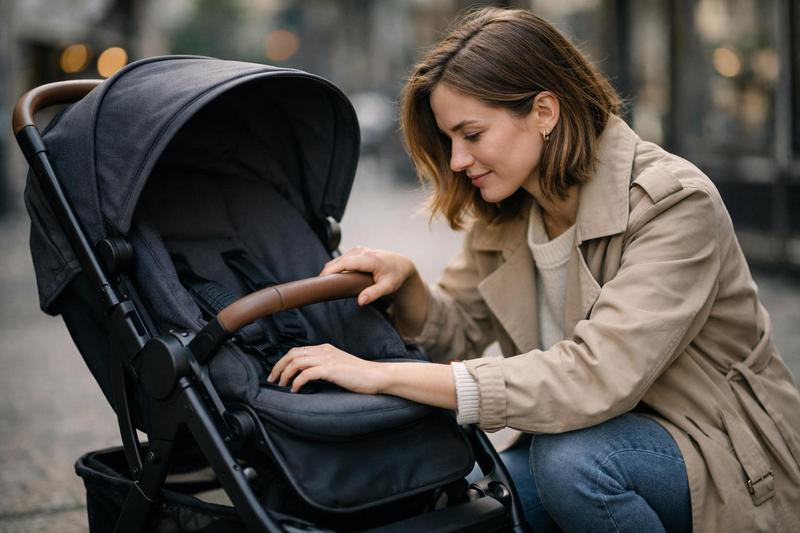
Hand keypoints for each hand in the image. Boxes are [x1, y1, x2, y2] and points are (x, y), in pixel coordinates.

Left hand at [267, 344, 387, 393]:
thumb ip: (323, 366)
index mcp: (325, 348)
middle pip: (292, 354)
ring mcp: (327, 359)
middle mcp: (324, 351)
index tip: (277, 374)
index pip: (296, 350)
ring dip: (285, 375)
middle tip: (273, 380)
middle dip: (279, 367)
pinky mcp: (331, 370)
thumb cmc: (359, 375)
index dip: (283, 361)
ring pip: (296, 363)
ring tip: (282, 386)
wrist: (376, 376)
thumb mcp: (338, 366)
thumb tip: (306, 375)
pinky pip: (306, 374)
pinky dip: (297, 382)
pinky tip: (295, 390)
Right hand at [320, 246, 416, 305]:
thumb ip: (373, 293)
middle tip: (319, 285)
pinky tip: (332, 275)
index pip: (345, 263)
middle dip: (328, 271)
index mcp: (369, 259)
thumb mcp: (388, 287)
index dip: (332, 270)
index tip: (322, 279)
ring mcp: (359, 249)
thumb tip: (360, 301)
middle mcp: (362, 251)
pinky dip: (336, 265)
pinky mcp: (357, 250)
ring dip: (331, 268)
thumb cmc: (395, 276)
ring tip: (324, 282)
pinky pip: (342, 258)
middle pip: (339, 260)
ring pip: (339, 258)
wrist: (401, 264)